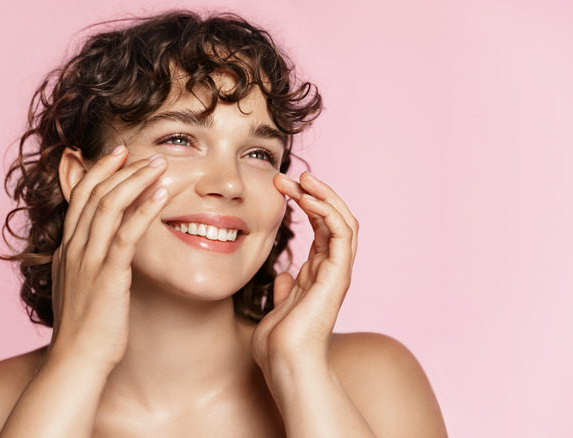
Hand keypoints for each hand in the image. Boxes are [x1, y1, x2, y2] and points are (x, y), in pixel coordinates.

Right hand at [47, 146, 168, 370]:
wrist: (75, 362)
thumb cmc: (84, 330)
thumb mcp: (79, 287)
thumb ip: (86, 263)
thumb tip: (99, 251)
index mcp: (67, 248)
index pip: (80, 196)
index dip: (99, 170)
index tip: (119, 154)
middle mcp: (74, 248)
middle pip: (93, 192)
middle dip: (120, 167)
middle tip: (145, 152)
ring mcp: (88, 260)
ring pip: (108, 205)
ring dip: (135, 180)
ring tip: (160, 164)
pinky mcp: (107, 276)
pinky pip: (126, 234)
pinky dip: (144, 210)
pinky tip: (161, 195)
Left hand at [251, 172, 358, 379]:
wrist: (285, 364)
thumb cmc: (278, 345)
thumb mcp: (277, 309)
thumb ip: (285, 291)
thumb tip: (283, 277)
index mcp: (318, 275)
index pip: (321, 228)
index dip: (305, 203)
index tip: (282, 186)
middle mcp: (331, 271)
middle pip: (333, 220)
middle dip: (313, 194)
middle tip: (289, 177)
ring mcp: (337, 273)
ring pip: (343, 221)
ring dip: (324, 196)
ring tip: (302, 179)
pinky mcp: (338, 276)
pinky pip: (341, 235)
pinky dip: (329, 212)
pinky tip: (309, 199)